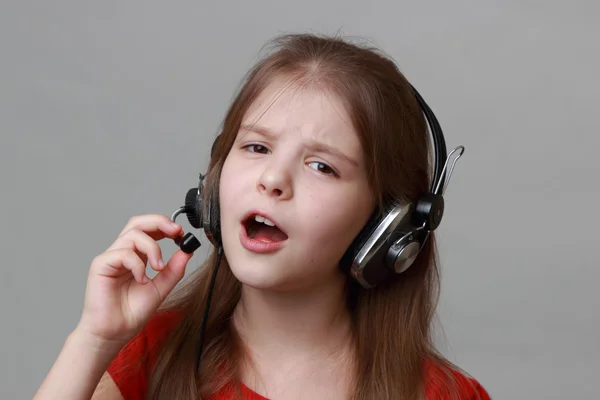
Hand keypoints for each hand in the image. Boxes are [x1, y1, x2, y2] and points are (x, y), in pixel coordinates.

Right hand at [75, 214, 192, 345]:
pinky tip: (142, 280)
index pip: (149, 229)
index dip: (165, 225)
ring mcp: (111, 258)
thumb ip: (174, 270)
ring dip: (152, 248)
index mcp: (136, 256)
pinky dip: (137, 264)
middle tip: (175, 232)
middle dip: (159, 222)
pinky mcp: (100, 265)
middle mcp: (123, 253)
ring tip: (158, 268)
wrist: (114, 334)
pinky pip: (122, 253)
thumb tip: (188, 250)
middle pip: (138, 222)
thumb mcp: (161, 288)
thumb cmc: (131, 313)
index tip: (181, 233)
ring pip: (133, 235)